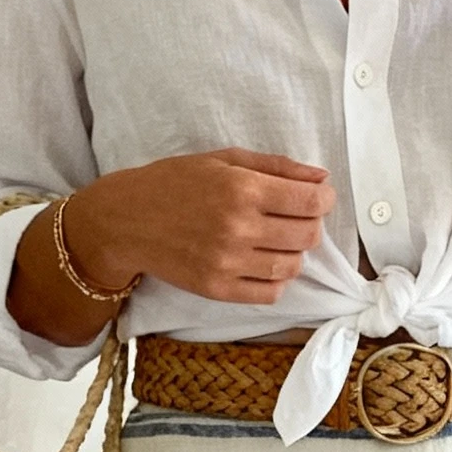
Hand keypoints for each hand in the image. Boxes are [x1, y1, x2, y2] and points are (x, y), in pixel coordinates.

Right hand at [70, 149, 335, 304]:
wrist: (127, 220)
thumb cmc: (175, 182)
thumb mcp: (223, 158)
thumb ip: (276, 167)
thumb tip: (321, 177)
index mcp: (242, 188)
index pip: (309, 202)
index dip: (323, 199)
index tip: (318, 197)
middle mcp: (238, 227)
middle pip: (307, 236)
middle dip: (310, 224)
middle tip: (294, 217)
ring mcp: (228, 262)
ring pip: (292, 266)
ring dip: (293, 253)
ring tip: (274, 240)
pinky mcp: (218, 289)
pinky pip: (270, 293)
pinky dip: (276, 279)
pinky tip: (262, 263)